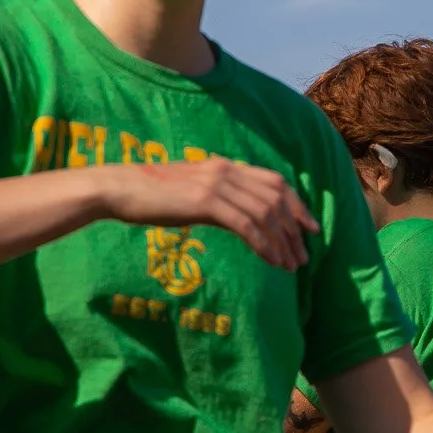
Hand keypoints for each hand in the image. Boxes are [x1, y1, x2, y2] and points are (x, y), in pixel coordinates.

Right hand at [109, 157, 319, 270]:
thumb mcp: (190, 189)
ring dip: (283, 242)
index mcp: (225, 166)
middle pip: (276, 198)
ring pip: (265, 213)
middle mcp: (226, 171)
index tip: (310, 228)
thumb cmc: (151, 194)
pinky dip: (264, 244)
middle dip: (295, 229)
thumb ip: (215, 195)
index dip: (297, 205)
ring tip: (291, 266)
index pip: (274, 182)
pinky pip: (246, 225)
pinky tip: (271, 262)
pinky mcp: (206, 202)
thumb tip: (234, 213)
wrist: (121, 189)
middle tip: (304, 256)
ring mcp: (217, 185)